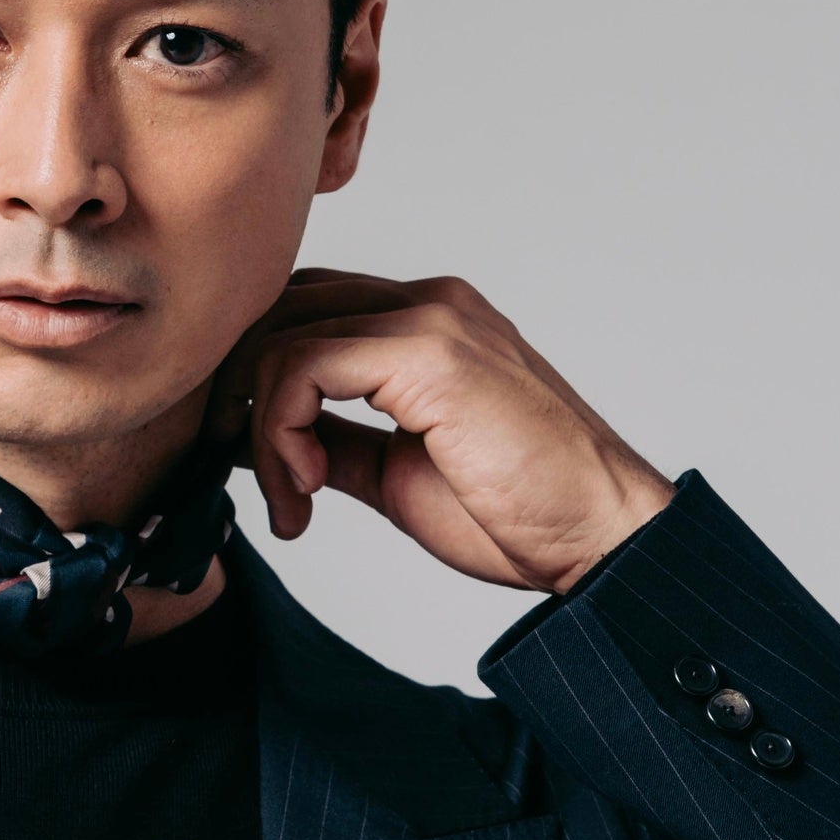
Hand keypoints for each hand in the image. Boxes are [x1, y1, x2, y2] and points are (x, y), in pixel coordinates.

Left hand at [207, 270, 673, 593]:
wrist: (598, 536)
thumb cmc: (519, 512)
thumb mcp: (398, 472)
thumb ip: (336, 442)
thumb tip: (268, 441)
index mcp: (429, 323)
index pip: (308, 308)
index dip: (258, 375)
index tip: (254, 459)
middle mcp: (430, 303)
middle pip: (283, 307)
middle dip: (241, 390)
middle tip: (251, 472)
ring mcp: (431, 320)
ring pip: (283, 334)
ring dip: (262, 427)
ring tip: (292, 500)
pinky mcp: (427, 353)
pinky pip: (302, 364)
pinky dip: (280, 432)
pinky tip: (306, 492)